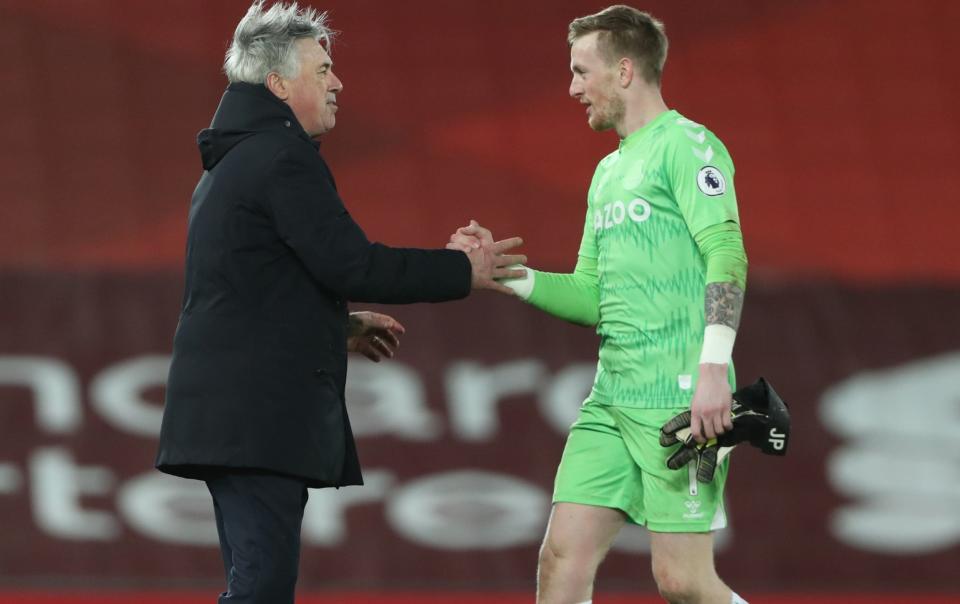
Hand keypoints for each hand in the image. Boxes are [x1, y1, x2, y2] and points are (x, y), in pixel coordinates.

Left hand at [347, 311, 404, 361]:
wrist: (332, 333)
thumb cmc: (348, 324)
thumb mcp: (365, 322)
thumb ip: (379, 322)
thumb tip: (391, 323)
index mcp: (369, 318)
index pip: (385, 321)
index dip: (394, 325)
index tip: (402, 332)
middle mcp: (366, 326)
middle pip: (382, 332)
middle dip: (390, 338)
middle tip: (396, 345)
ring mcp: (361, 336)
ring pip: (376, 343)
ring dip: (383, 348)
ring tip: (389, 356)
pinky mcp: (356, 345)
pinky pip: (367, 351)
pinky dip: (373, 355)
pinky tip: (378, 359)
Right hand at [451, 220, 526, 294]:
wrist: (456, 269)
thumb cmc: (459, 254)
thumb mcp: (465, 239)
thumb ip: (470, 231)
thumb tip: (472, 222)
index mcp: (488, 250)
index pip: (503, 245)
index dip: (512, 242)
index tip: (520, 240)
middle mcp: (492, 261)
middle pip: (508, 260)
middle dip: (517, 258)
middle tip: (525, 258)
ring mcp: (490, 273)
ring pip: (506, 273)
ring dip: (516, 273)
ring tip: (525, 273)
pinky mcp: (486, 283)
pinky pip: (498, 287)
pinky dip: (506, 290)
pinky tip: (513, 292)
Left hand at [660, 377, 790, 481]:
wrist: (712, 376)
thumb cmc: (702, 388)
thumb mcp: (695, 401)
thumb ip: (697, 413)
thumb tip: (699, 426)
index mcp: (695, 412)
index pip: (695, 431)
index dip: (699, 439)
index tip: (702, 440)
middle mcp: (705, 414)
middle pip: (709, 433)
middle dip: (711, 436)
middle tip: (712, 434)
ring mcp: (716, 412)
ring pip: (719, 430)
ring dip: (720, 432)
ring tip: (720, 428)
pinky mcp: (726, 409)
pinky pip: (728, 424)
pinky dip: (728, 427)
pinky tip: (727, 424)